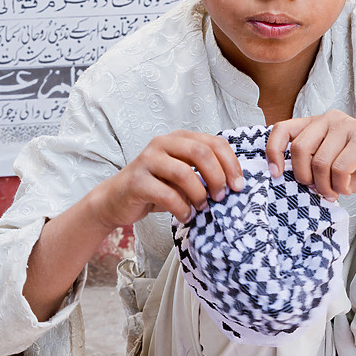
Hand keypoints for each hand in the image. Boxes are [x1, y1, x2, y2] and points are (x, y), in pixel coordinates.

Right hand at [90, 130, 245, 229]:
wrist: (116, 200)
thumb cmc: (156, 187)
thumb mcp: (183, 176)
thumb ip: (204, 172)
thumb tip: (235, 184)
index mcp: (179, 138)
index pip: (214, 142)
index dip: (231, 164)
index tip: (238, 186)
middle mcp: (163, 143)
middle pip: (201, 152)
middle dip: (217, 177)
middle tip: (220, 197)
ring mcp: (148, 160)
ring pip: (184, 173)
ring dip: (199, 194)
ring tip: (201, 208)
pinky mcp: (136, 181)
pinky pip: (166, 194)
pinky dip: (181, 209)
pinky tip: (185, 216)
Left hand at [266, 111, 355, 199]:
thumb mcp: (328, 165)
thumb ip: (308, 164)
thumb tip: (282, 178)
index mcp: (317, 123)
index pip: (282, 129)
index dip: (273, 152)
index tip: (276, 174)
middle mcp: (330, 119)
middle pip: (299, 149)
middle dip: (304, 176)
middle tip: (316, 189)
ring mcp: (347, 126)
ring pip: (319, 162)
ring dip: (325, 186)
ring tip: (334, 191)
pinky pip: (339, 168)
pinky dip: (340, 186)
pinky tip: (347, 187)